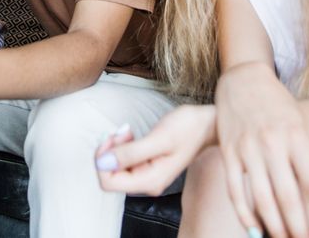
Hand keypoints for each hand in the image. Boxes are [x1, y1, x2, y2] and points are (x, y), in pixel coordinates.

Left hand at [96, 104, 216, 195]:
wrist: (206, 124)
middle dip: (109, 152)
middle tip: (121, 133)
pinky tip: (130, 134)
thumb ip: (131, 153)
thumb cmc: (188, 129)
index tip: (110, 138)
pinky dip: (122, 145)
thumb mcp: (159, 138)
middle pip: (110, 176)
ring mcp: (147, 175)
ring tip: (128, 132)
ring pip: (115, 167)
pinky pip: (124, 160)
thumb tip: (104, 162)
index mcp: (150, 181)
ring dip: (115, 147)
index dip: (102, 161)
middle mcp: (147, 183)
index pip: (108, 182)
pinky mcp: (147, 165)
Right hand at [216, 63, 308, 237]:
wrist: (243, 79)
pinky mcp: (228, 151)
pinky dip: (244, 212)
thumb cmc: (279, 105)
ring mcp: (248, 147)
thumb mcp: (307, 127)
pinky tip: (254, 230)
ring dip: (274, 226)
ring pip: (262, 196)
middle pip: (289, 195)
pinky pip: (235, 188)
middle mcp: (273, 143)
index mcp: (298, 137)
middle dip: (301, 229)